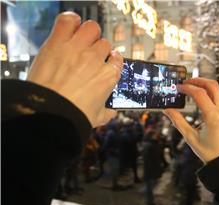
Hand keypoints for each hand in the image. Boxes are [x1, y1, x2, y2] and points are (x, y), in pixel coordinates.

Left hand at [27, 12, 122, 126]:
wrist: (49, 112)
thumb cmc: (73, 116)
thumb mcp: (96, 117)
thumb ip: (107, 112)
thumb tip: (111, 113)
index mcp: (108, 76)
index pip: (117, 59)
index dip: (112, 59)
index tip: (106, 61)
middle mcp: (96, 59)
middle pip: (104, 44)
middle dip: (98, 49)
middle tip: (89, 55)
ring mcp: (78, 48)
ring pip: (91, 28)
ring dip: (89, 33)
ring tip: (81, 40)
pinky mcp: (58, 42)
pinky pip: (68, 21)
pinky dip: (70, 21)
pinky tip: (70, 27)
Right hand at [164, 78, 218, 162]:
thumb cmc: (210, 152)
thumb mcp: (190, 138)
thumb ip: (178, 122)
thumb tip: (167, 110)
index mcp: (213, 117)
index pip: (200, 94)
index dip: (187, 88)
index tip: (178, 87)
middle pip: (212, 85)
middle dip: (198, 80)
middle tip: (186, 82)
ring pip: (217, 90)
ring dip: (203, 86)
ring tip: (191, 88)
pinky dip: (209, 93)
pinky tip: (199, 97)